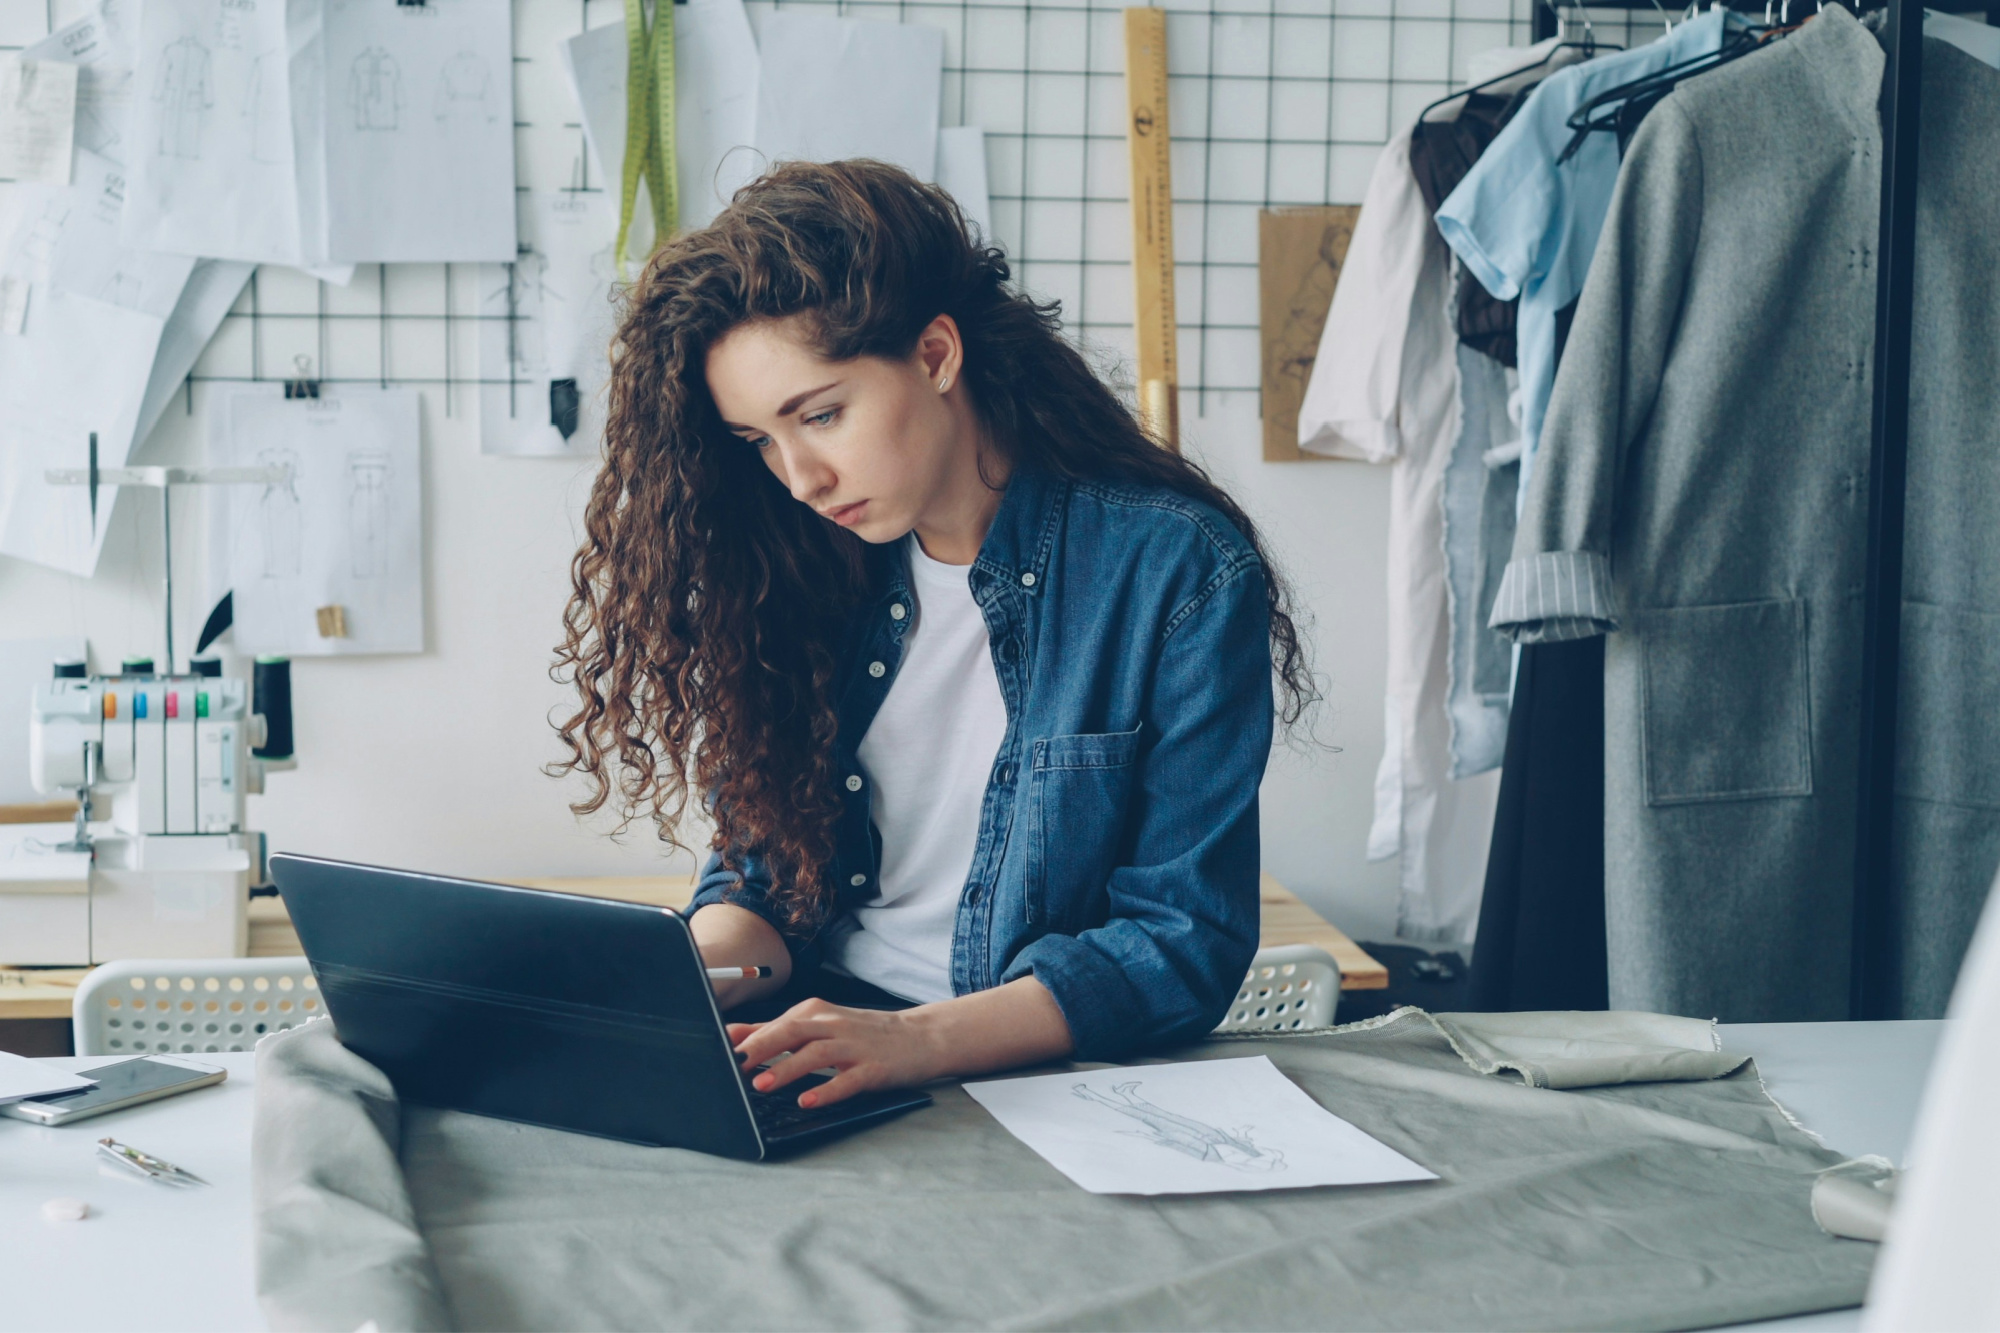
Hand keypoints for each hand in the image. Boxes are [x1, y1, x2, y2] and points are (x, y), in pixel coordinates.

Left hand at [728, 1000, 944, 1109]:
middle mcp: (833, 1025)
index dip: (747, 1040)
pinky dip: (825, 1091)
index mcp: (815, 1013)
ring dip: (787, 1069)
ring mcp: (854, 1047)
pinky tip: (807, 1101)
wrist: (919, 1037)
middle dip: (761, 1048)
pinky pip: (846, 1080)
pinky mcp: (873, 1069)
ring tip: (762, 1086)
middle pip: (792, 1031)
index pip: (775, 1024)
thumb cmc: (861, 1034)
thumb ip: (774, 1032)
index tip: (718, 1054)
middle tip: (735, 1066)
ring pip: (816, 1054)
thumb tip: (730, 1035)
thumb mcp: (817, 1027)